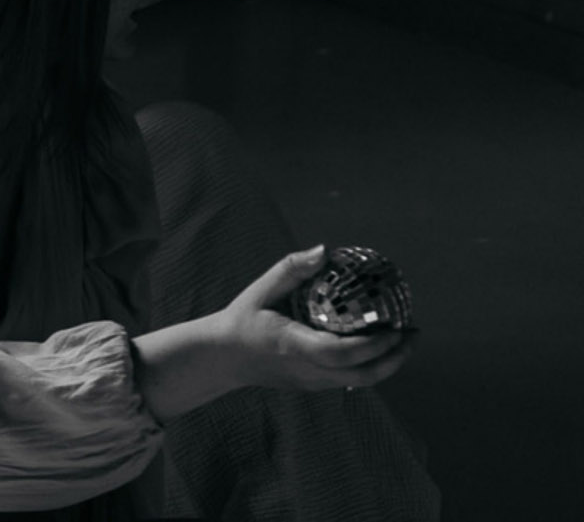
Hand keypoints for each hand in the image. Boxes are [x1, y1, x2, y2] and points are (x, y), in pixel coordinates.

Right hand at [213, 247, 417, 393]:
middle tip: (413, 334)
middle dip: (395, 358)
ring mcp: (312, 382)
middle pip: (363, 376)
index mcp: (294, 346)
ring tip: (402, 340)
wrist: (222, 358)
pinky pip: (350, 379)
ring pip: (361, 381)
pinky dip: (370, 365)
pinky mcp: (313, 386)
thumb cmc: (241, 319)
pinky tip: (375, 346)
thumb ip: (291, 269)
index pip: (343, 354)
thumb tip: (324, 250)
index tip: (397, 327)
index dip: (376, 345)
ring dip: (387, 363)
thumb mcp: (261, 289)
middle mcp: (308, 370)